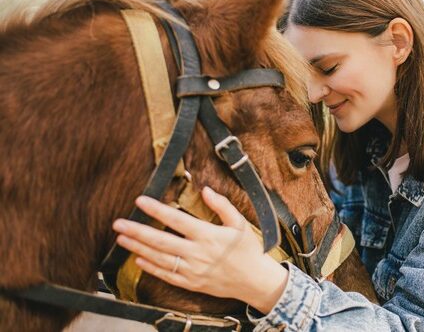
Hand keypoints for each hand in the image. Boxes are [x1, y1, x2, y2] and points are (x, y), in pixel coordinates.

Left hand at [112, 186, 288, 313]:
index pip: (177, 220)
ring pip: (159, 258)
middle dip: (137, 231)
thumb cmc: (247, 249)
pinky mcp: (191, 283)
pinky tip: (138, 258)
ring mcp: (193, 270)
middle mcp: (198, 253)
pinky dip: (150, 267)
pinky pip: (166, 275)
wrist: (254, 281)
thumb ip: (222, 205)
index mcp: (208, 236)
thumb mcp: (240, 223)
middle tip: (119, 223)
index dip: (157, 210)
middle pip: (161, 241)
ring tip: (121, 238)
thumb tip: (206, 190)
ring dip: (138, 248)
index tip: (141, 201)